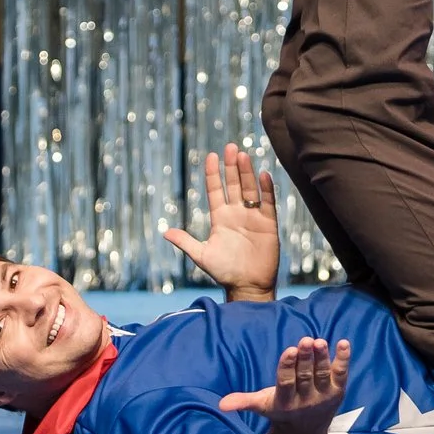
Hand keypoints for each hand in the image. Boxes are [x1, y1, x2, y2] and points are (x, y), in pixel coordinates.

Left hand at [163, 145, 280, 301]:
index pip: (215, 190)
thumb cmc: (224, 271)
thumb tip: (165, 233)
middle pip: (234, 184)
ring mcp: (253, 217)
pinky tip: (263, 175)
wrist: (247, 286)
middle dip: (231, 166)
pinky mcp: (268, 224)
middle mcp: (236, 213)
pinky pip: (267, 203)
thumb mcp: (202, 255)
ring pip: (250, 189)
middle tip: (230, 147)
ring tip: (243, 156)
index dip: (214, 173)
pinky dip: (266, 189)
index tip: (211, 156)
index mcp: (220, 218)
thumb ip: (186, 242)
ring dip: (247, 173)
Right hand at [217, 336, 351, 429]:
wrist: (306, 431)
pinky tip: (344, 343)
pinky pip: (342, 374)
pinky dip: (343, 359)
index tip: (289, 350)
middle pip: (305, 376)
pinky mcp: (338, 390)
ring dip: (322, 358)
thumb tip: (221, 404)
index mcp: (285, 402)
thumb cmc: (281, 409)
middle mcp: (306, 400)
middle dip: (305, 358)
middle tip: (306, 340)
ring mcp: (323, 395)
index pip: (286, 382)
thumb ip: (243, 401)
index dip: (288, 367)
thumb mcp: (262, 406)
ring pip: (323, 375)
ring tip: (320, 341)